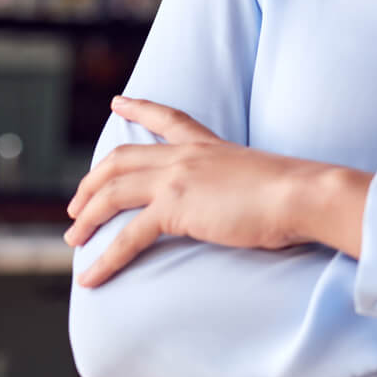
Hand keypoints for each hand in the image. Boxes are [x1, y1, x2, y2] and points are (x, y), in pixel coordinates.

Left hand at [65, 95, 365, 286]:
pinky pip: (127, 236)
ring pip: (113, 192)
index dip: (139, 107)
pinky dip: (104, 258)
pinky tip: (90, 277)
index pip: (168, 117)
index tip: (118, 100)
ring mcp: (178, 178)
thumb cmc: (297, 194)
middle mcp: (187, 155)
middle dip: (91, 181)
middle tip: (75, 204)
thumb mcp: (264, 179)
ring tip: (72, 240)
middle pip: (121, 159)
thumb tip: (252, 204)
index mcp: (209, 145)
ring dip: (87, 217)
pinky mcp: (175, 207)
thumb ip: (246, 185)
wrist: (303, 195)